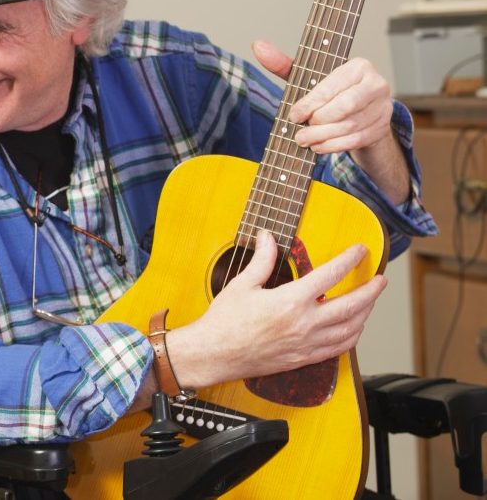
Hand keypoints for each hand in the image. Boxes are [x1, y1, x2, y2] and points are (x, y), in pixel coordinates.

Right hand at [167, 230, 385, 387]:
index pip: (331, 274)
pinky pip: (339, 349)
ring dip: (366, 313)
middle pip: (353, 305)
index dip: (349, 259)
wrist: (214, 354)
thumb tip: (267, 237)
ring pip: (351, 328)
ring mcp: (307, 343)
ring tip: (370, 302)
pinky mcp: (304, 358)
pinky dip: (352, 336)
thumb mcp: (242, 284)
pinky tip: (354, 328)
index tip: (359, 250)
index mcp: (291, 300)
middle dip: (372, 290)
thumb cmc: (224, 321)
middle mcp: (304, 323)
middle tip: (381, 279)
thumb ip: (262, 260)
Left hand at [252, 40, 392, 154]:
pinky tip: (318, 147)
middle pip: (344, 107)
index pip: (331, 86)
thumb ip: (283, 63)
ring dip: (322, 137)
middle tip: (299, 132)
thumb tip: (258, 46)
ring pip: (349, 126)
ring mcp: (382, 107)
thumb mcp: (307, 76)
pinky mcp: (381, 128)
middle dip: (317, 123)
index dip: (310, 104)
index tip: (293, 115)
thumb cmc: (329, 91)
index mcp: (358, 66)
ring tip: (304, 140)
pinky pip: (355, 140)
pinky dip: (333, 146)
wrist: (358, 110)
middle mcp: (376, 84)